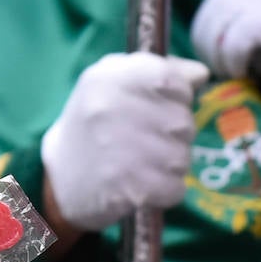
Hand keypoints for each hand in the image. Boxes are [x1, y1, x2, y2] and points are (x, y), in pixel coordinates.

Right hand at [42, 53, 208, 231]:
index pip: (172, 80)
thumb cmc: (96, 123)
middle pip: (182, 122)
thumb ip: (160, 71)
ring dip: (171, 164)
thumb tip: (200, 73)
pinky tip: (143, 184)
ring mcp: (118, 149)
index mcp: (109, 76)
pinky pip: (175, 188)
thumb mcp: (116, 83)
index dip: (178, 96)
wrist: (60, 176)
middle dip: (174, 135)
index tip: (161, 105)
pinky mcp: (126, 188)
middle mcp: (110, 109)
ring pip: (182, 157)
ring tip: (143, 163)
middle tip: (147, 140)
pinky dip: (166, 190)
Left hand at [192, 0, 260, 86]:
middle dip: (212, 41)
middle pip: (217, 4)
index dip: (218, 28)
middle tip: (227, 69)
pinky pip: (238, 37)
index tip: (225, 55)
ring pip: (221, 20)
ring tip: (242, 73)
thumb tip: (232, 46)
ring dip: (223, 53)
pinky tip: (255, 72)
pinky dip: (237, 59)